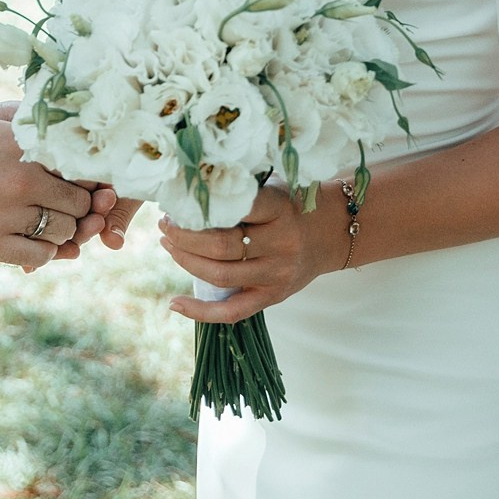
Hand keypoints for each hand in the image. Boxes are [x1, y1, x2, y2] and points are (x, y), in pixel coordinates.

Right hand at [0, 100, 139, 257]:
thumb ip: (22, 128)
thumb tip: (59, 130)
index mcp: (23, 145)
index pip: (81, 165)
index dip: (86, 176)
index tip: (79, 180)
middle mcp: (22, 180)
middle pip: (79, 202)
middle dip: (77, 206)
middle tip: (65, 205)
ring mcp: (7, 214)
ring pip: (64, 231)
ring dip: (61, 230)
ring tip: (46, 223)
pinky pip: (39, 255)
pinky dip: (43, 251)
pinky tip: (32, 241)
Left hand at [158, 184, 343, 322]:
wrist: (332, 232)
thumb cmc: (292, 204)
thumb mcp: (274, 186)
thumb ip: (240, 189)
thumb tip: (188, 189)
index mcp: (280, 209)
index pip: (236, 206)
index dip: (201, 205)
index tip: (179, 200)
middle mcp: (281, 244)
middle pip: (220, 245)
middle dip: (184, 236)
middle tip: (166, 224)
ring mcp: (277, 274)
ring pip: (220, 275)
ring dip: (185, 260)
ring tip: (168, 244)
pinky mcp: (273, 297)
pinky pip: (232, 312)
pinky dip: (200, 312)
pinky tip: (175, 303)